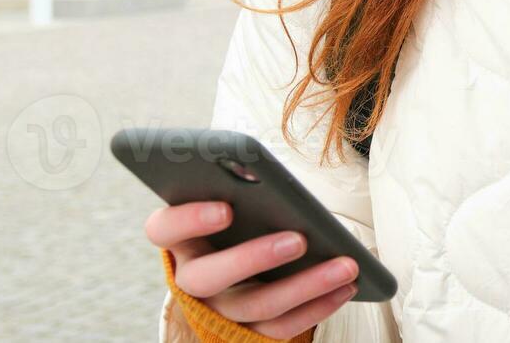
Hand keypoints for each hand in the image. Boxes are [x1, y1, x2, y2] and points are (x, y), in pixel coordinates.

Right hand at [146, 201, 359, 337]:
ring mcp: (218, 308)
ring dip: (304, 286)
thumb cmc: (243, 216)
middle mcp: (191, 276)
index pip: (163, 228)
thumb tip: (272, 181)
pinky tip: (346, 288)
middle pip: (208, 276)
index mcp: (179, 236)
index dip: (190, 219)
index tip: (226, 208)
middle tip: (299, 239)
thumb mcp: (235, 198)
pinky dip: (317, 307)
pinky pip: (280, 328)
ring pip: (254, 306)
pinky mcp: (247, 331)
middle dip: (254, 258)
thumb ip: (242, 188)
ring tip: (346, 265)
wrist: (244, 261)